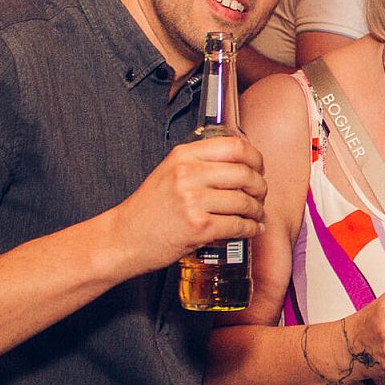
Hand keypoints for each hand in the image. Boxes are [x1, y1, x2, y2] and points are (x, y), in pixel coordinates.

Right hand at [107, 136, 267, 274]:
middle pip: (245, 174)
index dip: (255, 158)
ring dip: (257, 210)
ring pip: (245, 201)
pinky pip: (238, 225)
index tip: (259, 168)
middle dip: (260, 187)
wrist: (123, 238)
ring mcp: (193, 201)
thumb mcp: (169, 172)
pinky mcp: (198, 227)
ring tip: (256, 215)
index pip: (235, 146)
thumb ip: (200, 164)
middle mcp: (188, 174)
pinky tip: (251, 229)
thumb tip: (241, 164)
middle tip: (260, 195)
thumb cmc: (149, 209)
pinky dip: (250, 229)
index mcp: (183, 156)